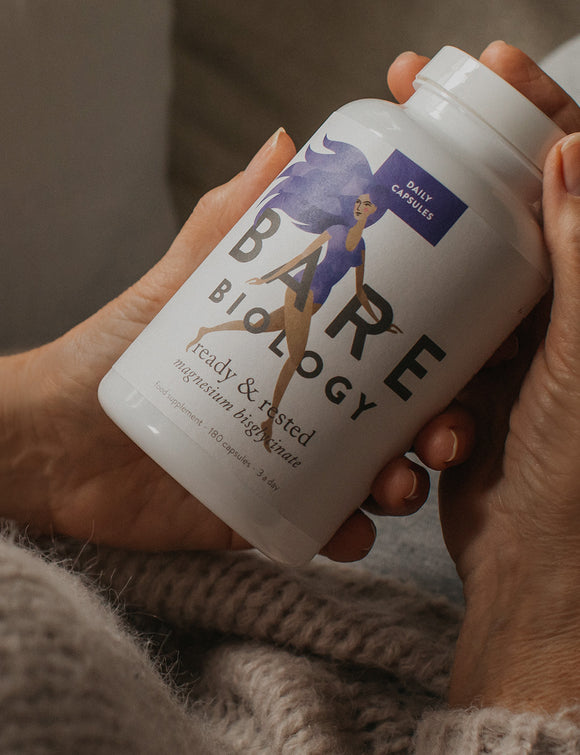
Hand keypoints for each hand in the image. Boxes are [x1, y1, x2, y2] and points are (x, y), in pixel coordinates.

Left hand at [0, 124, 463, 560]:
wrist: (53, 441)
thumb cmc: (115, 352)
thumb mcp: (179, 284)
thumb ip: (227, 222)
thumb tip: (281, 142)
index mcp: (299, 355)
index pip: (382, 355)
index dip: (433, 360)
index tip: (462, 358)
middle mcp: (304, 410)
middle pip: (393, 422)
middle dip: (434, 430)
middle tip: (439, 432)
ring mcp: (286, 465)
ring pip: (368, 479)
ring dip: (399, 486)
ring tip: (393, 484)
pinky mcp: (259, 514)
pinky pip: (318, 529)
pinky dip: (343, 534)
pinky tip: (349, 529)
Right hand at [389, 41, 579, 714]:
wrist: (527, 567)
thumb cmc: (575, 473)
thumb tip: (572, 153)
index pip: (567, 173)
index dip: (529, 110)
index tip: (478, 68)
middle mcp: (548, 304)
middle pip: (499, 204)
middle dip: (451, 154)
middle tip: (398, 113)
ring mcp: (498, 339)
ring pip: (450, 264)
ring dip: (411, 239)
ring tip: (365, 203)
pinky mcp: (453, 375)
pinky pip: (419, 326)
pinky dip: (393, 316)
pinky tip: (363, 303)